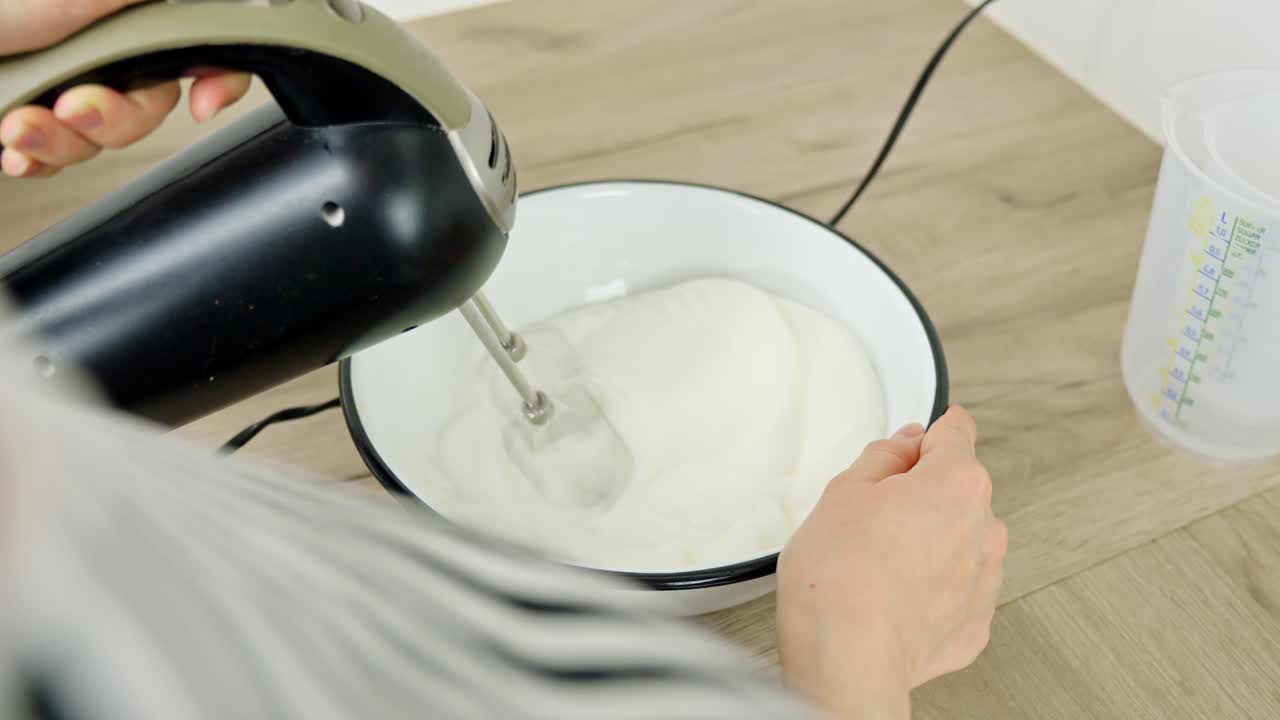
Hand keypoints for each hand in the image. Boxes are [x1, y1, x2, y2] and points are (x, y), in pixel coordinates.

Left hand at [0, 0, 251, 177]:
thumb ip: (134, 4)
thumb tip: (202, 6)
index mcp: (113, 8)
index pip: (195, 37)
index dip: (215, 74)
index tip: (201, 103)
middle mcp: (94, 35)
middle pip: (154, 96)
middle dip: (116, 116)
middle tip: (77, 109)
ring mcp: (60, 73)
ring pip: (105, 132)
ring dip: (66, 142)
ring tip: (23, 128)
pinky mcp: (27, 107)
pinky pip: (58, 152)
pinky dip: (37, 156)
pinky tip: (14, 145)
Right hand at [776, 406, 1006, 719]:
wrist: (846, 657)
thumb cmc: (839, 578)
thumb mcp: (843, 491)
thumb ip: (884, 456)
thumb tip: (904, 446)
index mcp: (956, 482)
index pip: (955, 432)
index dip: (927, 433)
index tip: (919, 439)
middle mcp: (984, 527)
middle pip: (955, 490)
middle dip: (920, 495)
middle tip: (871, 515)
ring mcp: (984, 578)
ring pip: (957, 540)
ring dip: (928, 543)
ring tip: (878, 563)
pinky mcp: (974, 622)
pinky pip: (954, 589)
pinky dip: (929, 589)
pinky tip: (892, 596)